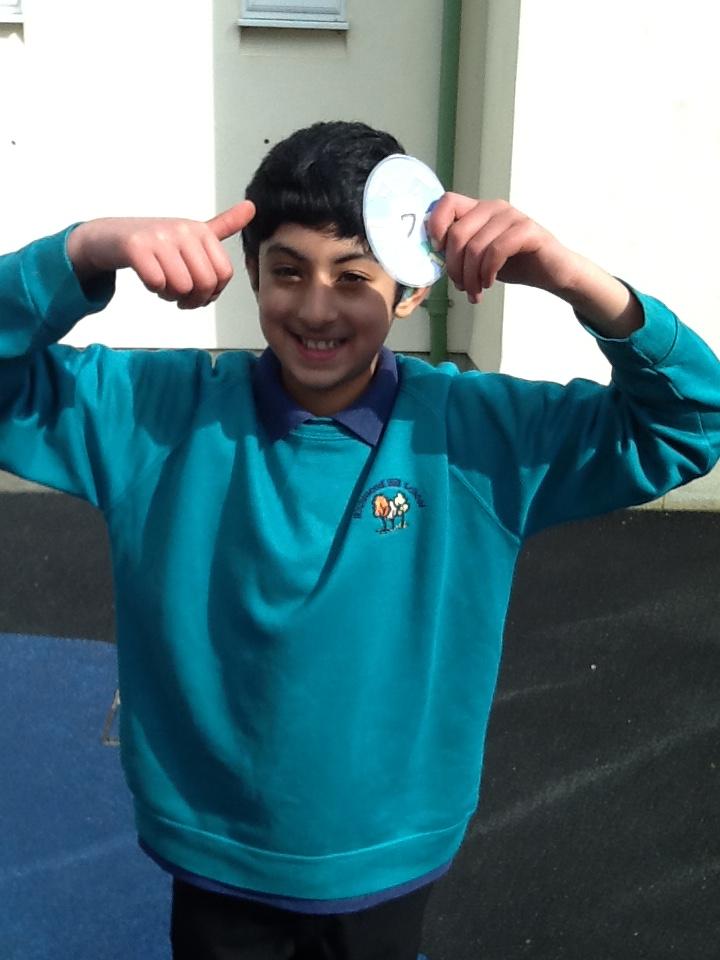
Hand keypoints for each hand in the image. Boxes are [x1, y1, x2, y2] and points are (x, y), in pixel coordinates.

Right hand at [67, 201, 255, 308]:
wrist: (110, 236)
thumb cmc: (156, 241)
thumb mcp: (192, 233)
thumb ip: (223, 225)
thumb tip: (252, 207)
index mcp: (201, 231)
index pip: (223, 275)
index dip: (212, 293)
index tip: (198, 293)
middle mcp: (183, 230)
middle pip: (205, 284)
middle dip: (192, 300)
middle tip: (178, 296)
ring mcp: (159, 236)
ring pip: (181, 287)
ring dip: (170, 295)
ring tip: (163, 285)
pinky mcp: (136, 246)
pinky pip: (157, 283)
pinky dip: (153, 289)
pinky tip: (149, 280)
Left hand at [426, 193, 579, 303]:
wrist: (552, 272)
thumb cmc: (513, 264)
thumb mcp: (480, 256)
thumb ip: (459, 250)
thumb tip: (432, 258)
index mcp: (478, 210)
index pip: (446, 202)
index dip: (435, 226)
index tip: (438, 253)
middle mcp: (494, 207)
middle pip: (457, 232)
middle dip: (453, 267)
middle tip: (461, 287)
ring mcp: (511, 217)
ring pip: (475, 247)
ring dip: (470, 277)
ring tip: (475, 292)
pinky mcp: (527, 230)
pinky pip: (496, 251)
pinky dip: (487, 272)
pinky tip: (489, 283)